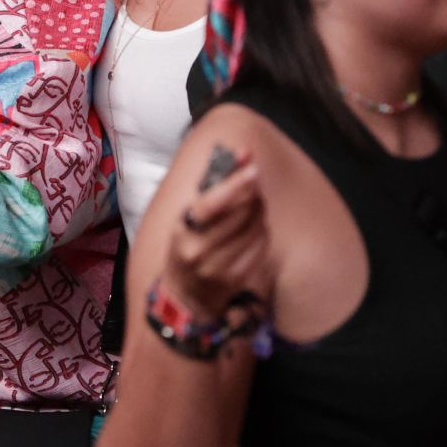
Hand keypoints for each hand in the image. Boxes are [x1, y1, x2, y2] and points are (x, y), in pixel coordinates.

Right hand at [162, 152, 270, 321]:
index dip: (234, 184)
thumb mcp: (189, 216)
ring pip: (254, 229)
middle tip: (255, 184)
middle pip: (240, 214)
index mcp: (183, 230)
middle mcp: (199, 250)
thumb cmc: (187, 245)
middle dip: (253, 195)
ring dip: (260, 212)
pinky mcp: (236, 279)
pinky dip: (262, 232)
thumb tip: (243, 152)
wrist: (184, 294)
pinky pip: (261, 247)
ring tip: (254, 206)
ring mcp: (218, 267)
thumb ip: (214, 183)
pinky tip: (255, 229)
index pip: (211, 204)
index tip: (253, 169)